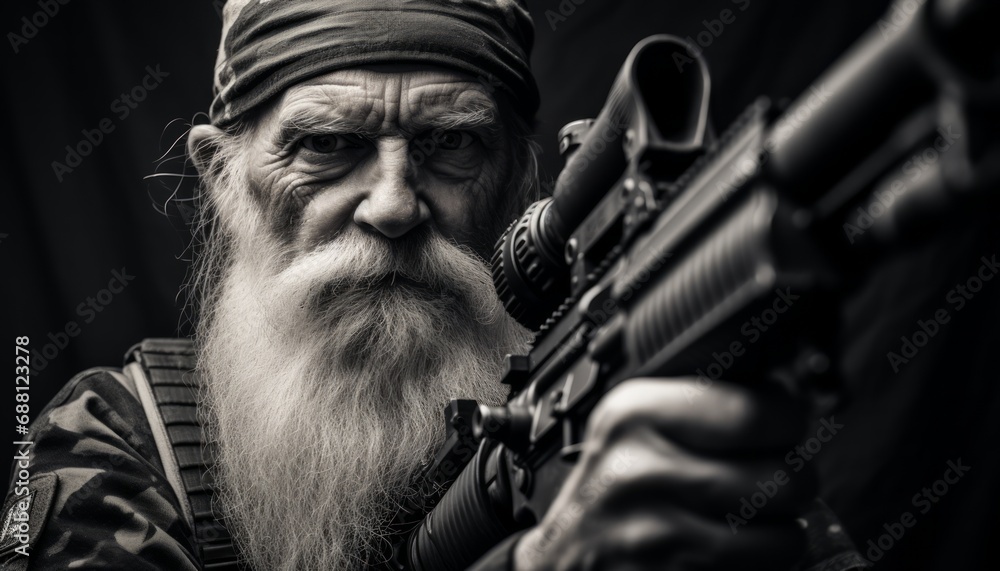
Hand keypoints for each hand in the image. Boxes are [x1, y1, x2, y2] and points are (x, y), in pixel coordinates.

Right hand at [513, 378, 813, 570]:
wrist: (565, 559)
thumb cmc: (610, 489)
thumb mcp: (632, 425)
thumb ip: (697, 401)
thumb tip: (782, 390)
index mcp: (635, 415)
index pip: (755, 412)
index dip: (786, 420)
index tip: (781, 426)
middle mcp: (643, 471)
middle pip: (782, 477)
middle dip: (793, 481)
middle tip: (773, 477)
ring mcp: (659, 534)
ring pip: (783, 536)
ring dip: (782, 531)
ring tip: (754, 517)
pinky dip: (762, 564)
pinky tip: (734, 549)